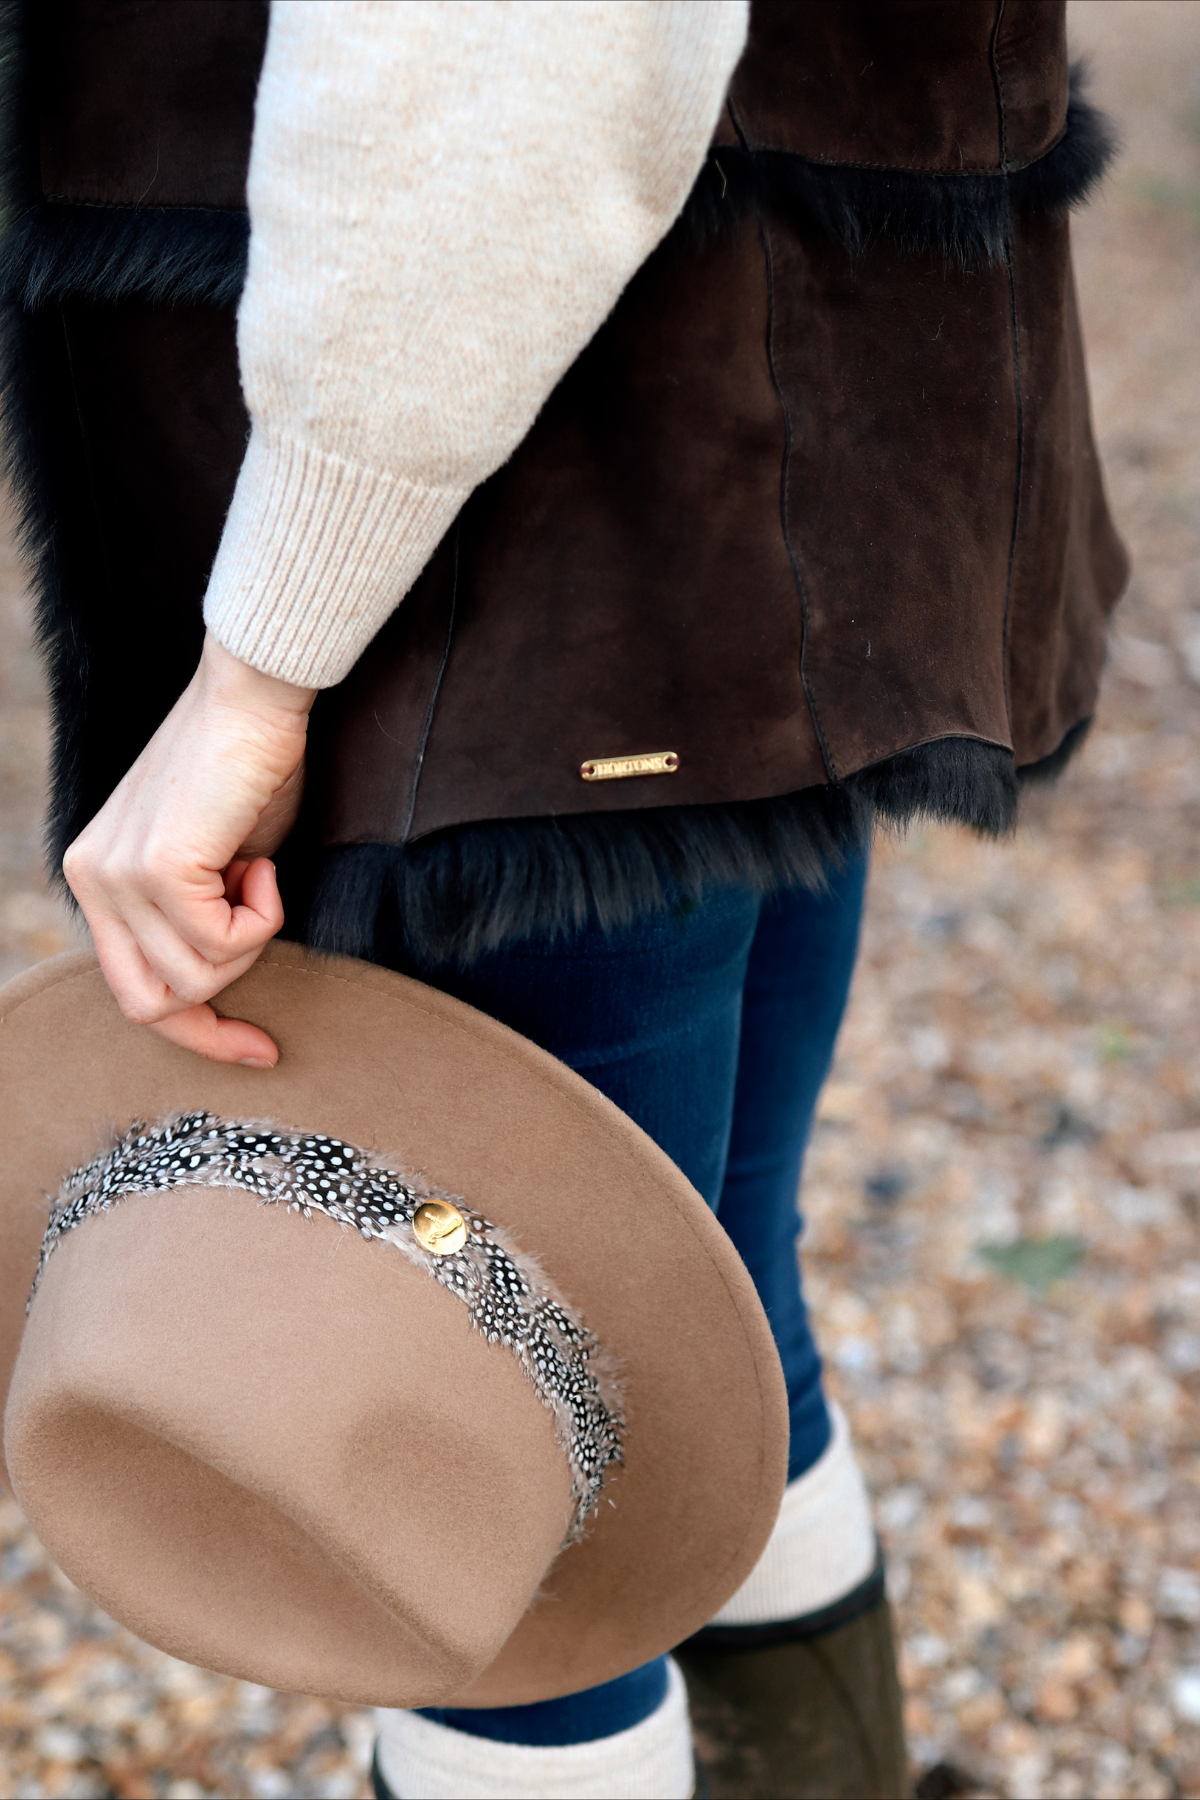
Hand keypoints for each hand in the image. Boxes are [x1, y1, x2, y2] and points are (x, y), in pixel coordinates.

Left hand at [62, 634, 317, 1064]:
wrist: (256, 699)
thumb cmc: (250, 769)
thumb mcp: (217, 864)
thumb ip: (200, 915)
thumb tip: (224, 969)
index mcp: (96, 878)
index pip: (130, 991)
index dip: (196, 1036)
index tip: (256, 1049)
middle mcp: (91, 879)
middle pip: (151, 1005)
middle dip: (217, 1017)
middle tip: (267, 999)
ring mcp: (117, 875)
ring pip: (198, 976)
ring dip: (252, 938)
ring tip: (259, 874)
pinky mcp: (156, 867)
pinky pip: (221, 941)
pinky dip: (262, 915)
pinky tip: (261, 864)